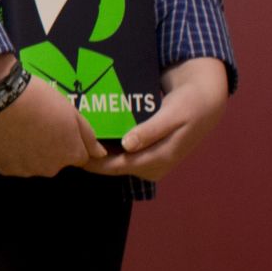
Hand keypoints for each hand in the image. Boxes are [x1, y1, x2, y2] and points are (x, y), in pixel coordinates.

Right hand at [0, 67, 103, 177]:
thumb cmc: (40, 99)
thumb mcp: (71, 112)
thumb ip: (88, 136)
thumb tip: (100, 154)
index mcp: (70, 154)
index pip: (78, 156)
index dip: (68, 141)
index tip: (57, 127)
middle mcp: (51, 168)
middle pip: (54, 162)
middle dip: (49, 149)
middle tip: (36, 125)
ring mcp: (26, 170)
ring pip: (32, 164)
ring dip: (29, 152)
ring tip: (18, 128)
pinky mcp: (3, 168)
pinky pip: (11, 163)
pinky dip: (10, 153)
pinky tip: (5, 134)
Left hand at [84, 56, 228, 181]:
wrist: (205, 103)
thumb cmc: (189, 105)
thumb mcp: (172, 114)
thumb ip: (150, 131)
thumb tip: (128, 146)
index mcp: (159, 159)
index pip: (119, 167)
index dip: (95, 163)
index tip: (73, 152)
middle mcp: (154, 166)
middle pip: (115, 166)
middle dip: (92, 158)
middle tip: (66, 142)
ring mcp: (151, 163)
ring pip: (118, 162)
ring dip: (98, 153)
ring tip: (74, 138)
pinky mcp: (148, 156)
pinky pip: (123, 155)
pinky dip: (109, 147)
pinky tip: (93, 136)